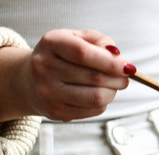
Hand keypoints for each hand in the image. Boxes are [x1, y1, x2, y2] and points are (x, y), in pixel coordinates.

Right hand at [0, 29, 132, 121]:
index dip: (111, 62)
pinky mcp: (56, 112)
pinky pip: (93, 110)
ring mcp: (48, 92)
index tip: (128, 67)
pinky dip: (103, 103)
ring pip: (96, 98)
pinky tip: (97, 94)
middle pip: (95, 78)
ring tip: (113, 86)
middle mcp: (45, 67)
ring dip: (113, 92)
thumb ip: (100, 41)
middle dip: (118, 79)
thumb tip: (118, 55)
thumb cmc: (62, 55)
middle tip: (125, 77)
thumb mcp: (78, 38)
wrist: (30, 79)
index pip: (84, 54)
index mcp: (51, 43)